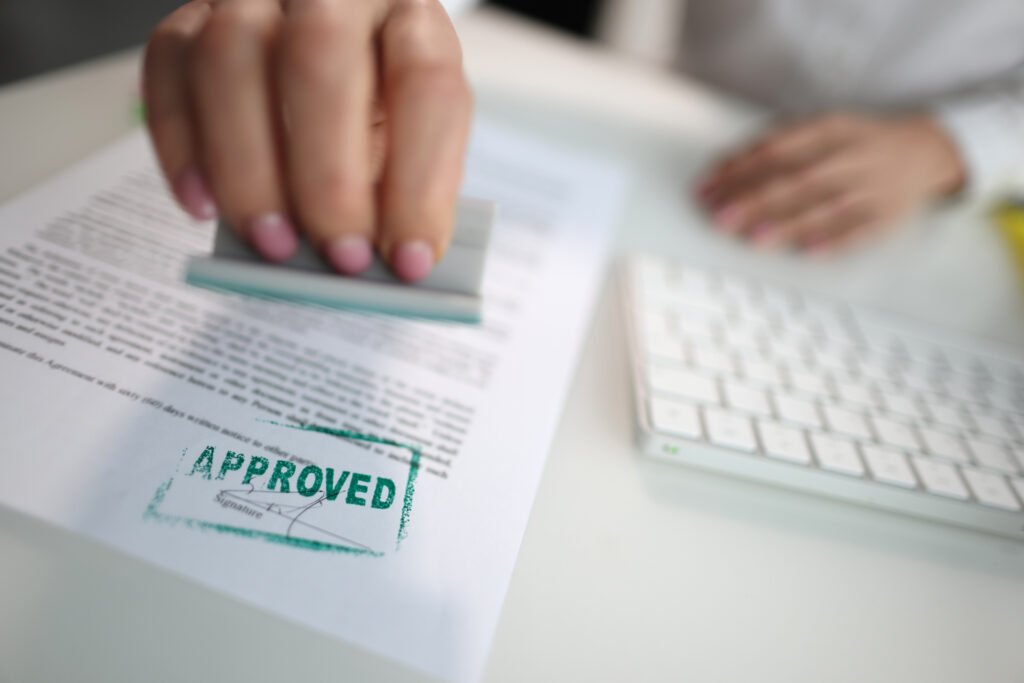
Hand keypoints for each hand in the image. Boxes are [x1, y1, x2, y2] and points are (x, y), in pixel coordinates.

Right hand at [144, 0, 471, 280]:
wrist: (329, 42)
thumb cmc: (376, 105)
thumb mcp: (405, 139)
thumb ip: (391, 191)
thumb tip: (364, 263)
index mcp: (411, 19)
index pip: (425, 85)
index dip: (420, 182)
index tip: (410, 261)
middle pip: (320, 59)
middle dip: (329, 177)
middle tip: (338, 257)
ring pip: (230, 56)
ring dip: (249, 168)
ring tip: (273, 245)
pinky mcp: (191, 16)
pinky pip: (168, 66)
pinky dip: (180, 145)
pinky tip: (202, 207)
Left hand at [696, 112, 965, 254]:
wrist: (925, 151)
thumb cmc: (856, 143)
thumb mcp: (822, 129)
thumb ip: (777, 145)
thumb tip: (725, 168)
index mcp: (831, 128)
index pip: (777, 148)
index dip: (739, 168)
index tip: (709, 188)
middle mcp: (850, 156)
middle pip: (796, 179)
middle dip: (755, 199)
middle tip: (721, 217)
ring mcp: (870, 186)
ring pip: (824, 207)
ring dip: (788, 223)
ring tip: (755, 237)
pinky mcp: (886, 215)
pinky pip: (859, 229)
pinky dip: (835, 240)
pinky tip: (809, 251)